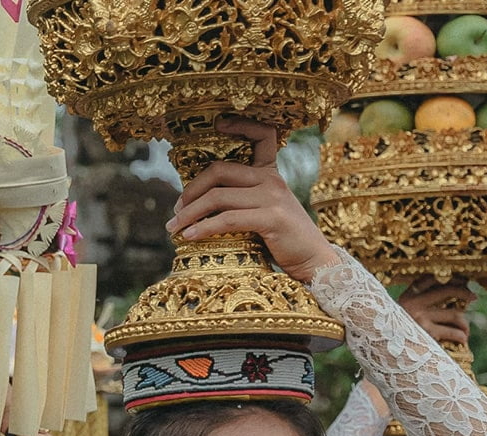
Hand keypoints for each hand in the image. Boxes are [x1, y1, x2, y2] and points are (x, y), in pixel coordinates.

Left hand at [167, 116, 339, 283]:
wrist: (313, 260)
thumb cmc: (282, 240)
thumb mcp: (262, 211)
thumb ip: (240, 200)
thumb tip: (198, 205)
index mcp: (270, 173)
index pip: (262, 134)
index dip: (241, 124)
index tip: (219, 125)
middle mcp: (271, 180)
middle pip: (220, 171)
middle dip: (191, 190)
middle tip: (175, 210)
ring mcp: (272, 197)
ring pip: (218, 197)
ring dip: (189, 213)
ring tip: (174, 228)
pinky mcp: (271, 218)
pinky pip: (228, 219)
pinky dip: (204, 228)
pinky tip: (189, 236)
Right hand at [397, 278, 475, 345]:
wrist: (379, 353)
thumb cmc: (390, 335)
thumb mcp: (397, 315)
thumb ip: (413, 305)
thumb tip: (443, 296)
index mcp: (406, 296)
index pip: (431, 279)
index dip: (449, 278)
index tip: (461, 280)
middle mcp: (413, 304)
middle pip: (447, 290)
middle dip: (464, 292)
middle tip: (473, 298)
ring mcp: (420, 318)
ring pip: (455, 314)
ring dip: (464, 323)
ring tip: (466, 331)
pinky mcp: (427, 333)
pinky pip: (452, 332)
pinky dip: (461, 336)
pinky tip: (463, 340)